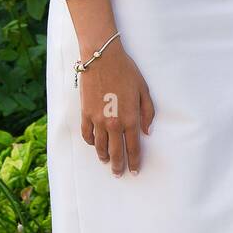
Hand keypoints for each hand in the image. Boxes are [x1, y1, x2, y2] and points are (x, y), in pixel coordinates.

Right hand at [78, 38, 154, 176]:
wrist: (102, 59)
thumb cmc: (126, 71)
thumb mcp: (143, 90)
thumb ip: (147, 112)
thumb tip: (147, 132)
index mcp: (130, 118)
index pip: (133, 148)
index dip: (134, 162)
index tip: (134, 171)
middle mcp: (114, 123)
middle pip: (115, 152)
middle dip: (118, 165)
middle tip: (118, 173)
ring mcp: (98, 120)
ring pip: (100, 147)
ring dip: (103, 156)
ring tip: (106, 161)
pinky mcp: (85, 113)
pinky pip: (87, 134)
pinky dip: (91, 142)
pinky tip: (94, 144)